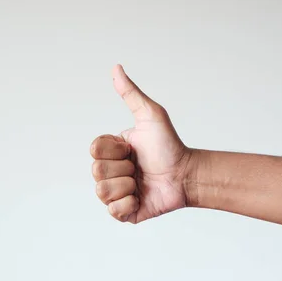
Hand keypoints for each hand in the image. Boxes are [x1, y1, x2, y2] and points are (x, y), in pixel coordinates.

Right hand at [90, 65, 192, 222]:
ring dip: (127, 186)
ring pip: (102, 192)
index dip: (116, 151)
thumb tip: (116, 68)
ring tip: (141, 183)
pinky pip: (113, 211)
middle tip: (140, 167)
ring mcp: (116, 193)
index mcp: (111, 151)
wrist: (187, 175)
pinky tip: (141, 197)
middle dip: (123, 169)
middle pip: (96, 172)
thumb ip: (131, 94)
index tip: (133, 149)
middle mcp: (110, 171)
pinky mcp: (124, 212)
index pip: (94, 151)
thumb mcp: (151, 116)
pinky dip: (129, 204)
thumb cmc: (170, 145)